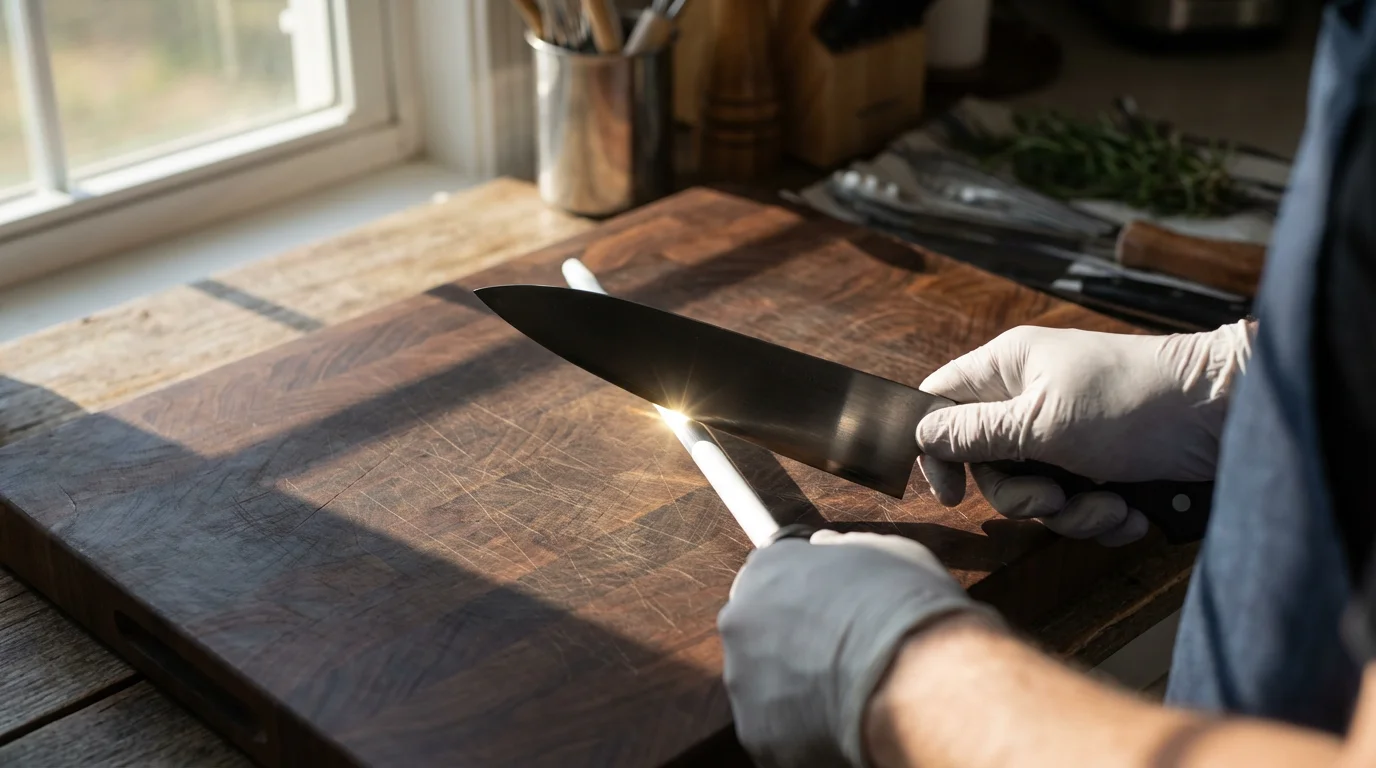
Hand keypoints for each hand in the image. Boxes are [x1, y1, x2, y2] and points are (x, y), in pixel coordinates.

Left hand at [718, 530, 1001, 767]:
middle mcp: (740, 619)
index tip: (826, 613)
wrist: (917, 678)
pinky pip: (778, 730)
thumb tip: (823, 546)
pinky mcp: (757, 734)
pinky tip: (842, 724)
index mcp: (767, 569)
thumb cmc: (908, 608)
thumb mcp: (886, 554)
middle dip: (794, 643)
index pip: (771, 580)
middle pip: (760, 632)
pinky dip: (804, 731)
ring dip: (797, 688)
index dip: (803, 598)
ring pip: (766, 684)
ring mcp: (743, 680)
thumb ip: (843, 549)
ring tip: (847, 695)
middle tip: (841, 656)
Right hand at [916, 321, 1251, 545]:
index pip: (941, 401)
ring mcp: (1067, 434)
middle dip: (1023, 496)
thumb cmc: (1131, 401)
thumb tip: (922, 434)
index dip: (936, 448)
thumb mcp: (1041, 420)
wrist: (1224, 416)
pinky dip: (1101, 518)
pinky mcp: (1101, 466)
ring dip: (1070, 514)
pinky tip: (1130, 513)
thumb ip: (974, 431)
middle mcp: (1030, 399)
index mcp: (1007, 368)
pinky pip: (1076, 506)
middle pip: (988, 464)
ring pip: (1036, 493)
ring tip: (1108, 508)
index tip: (950, 491)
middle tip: (1053, 500)